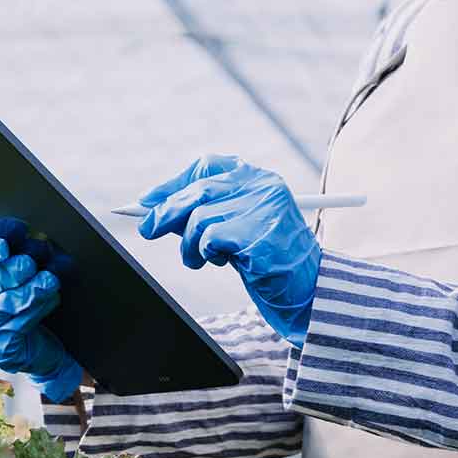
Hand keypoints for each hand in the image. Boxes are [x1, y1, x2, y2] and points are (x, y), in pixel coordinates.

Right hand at [0, 218, 82, 400]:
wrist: (35, 349)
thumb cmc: (16, 302)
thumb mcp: (1, 274)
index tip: (3, 246)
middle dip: (12, 270)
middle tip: (32, 260)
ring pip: (7, 303)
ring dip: (31, 288)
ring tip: (49, 278)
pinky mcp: (1, 350)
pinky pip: (22, 323)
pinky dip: (40, 307)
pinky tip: (52, 296)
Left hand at [136, 155, 320, 346]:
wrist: (308, 289)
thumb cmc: (269, 260)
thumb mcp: (235, 228)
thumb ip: (203, 213)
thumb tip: (155, 208)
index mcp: (259, 179)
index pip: (207, 167)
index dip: (173, 183)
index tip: (149, 201)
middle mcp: (263, 186)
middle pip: (198, 190)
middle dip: (165, 212)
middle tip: (149, 230)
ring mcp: (264, 208)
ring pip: (200, 217)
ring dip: (190, 245)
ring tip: (202, 260)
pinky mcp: (259, 233)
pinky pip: (210, 239)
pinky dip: (207, 254)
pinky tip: (223, 262)